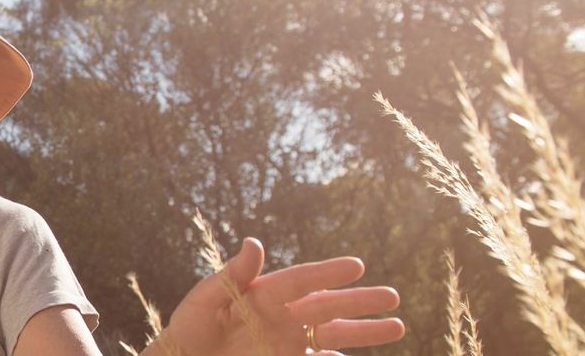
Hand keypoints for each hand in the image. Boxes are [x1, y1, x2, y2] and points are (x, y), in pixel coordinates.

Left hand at [152, 238, 404, 354]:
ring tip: (397, 327)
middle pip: (327, 307)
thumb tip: (254, 241)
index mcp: (263, 294)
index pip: (302, 280)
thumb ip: (232, 275)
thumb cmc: (188, 330)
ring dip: (363, 332)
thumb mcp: (204, 300)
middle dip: (360, 303)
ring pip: (332, 335)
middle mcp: (282, 317)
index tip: (356, 266)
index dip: (328, 272)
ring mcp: (286, 343)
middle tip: (393, 297)